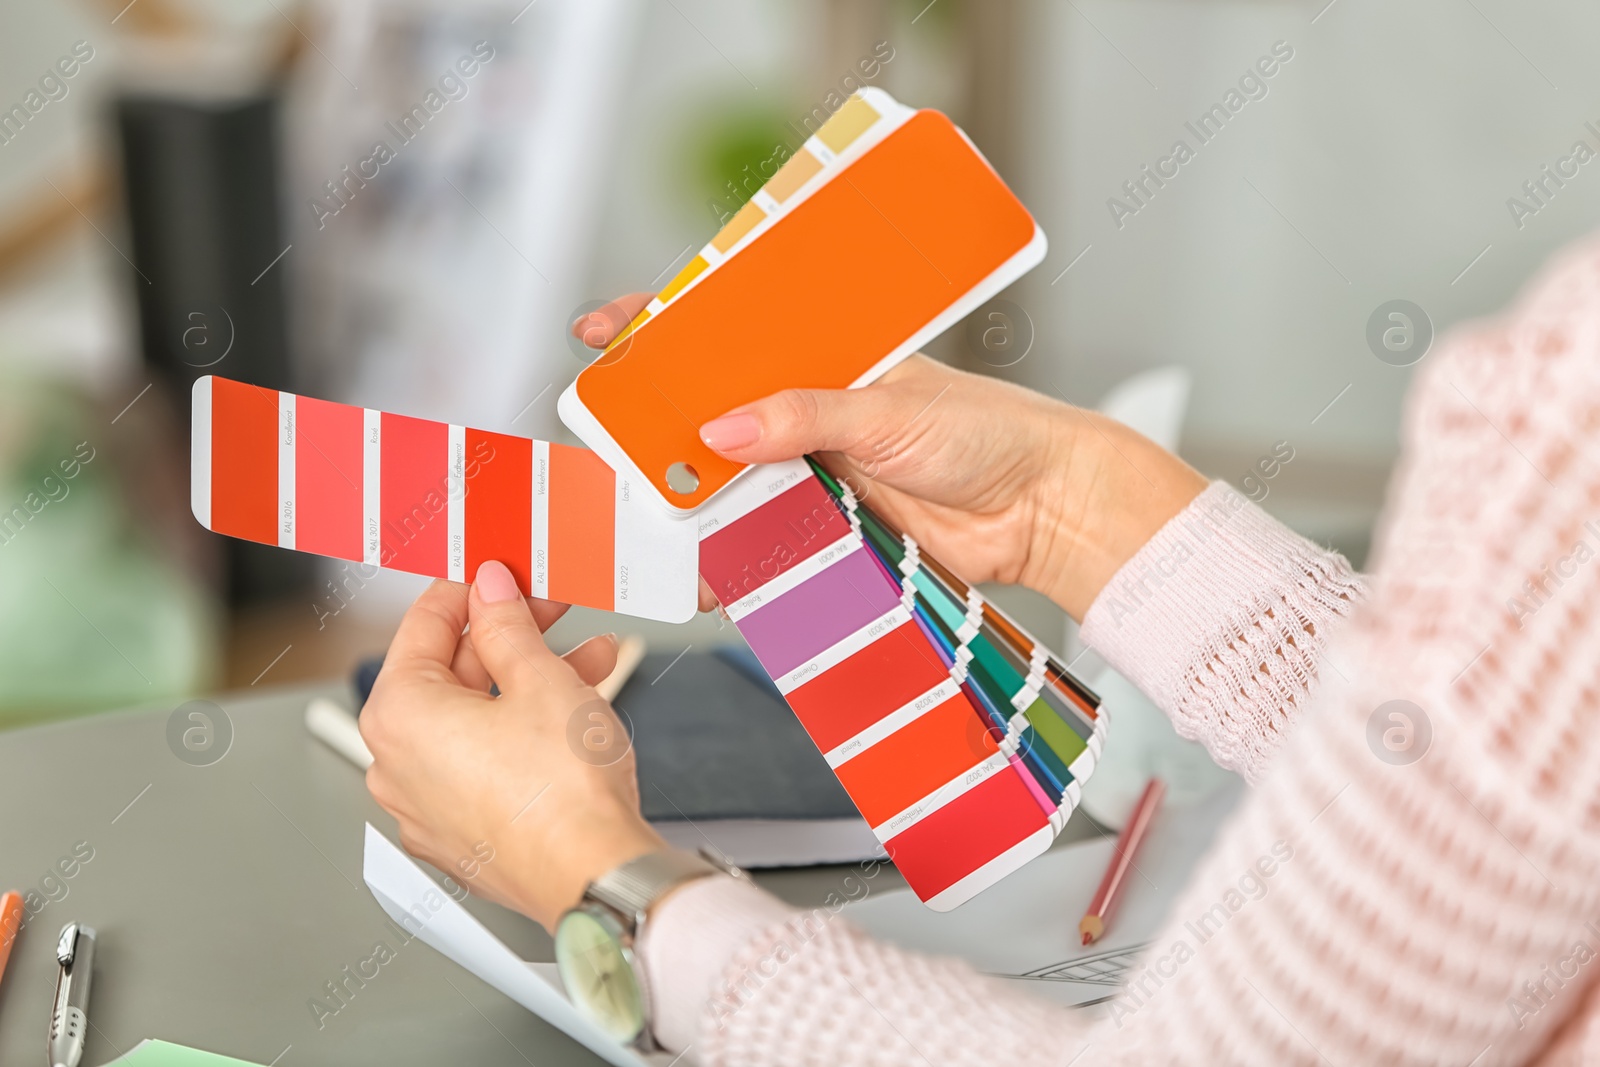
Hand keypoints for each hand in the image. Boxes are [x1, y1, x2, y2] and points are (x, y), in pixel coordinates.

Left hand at [361, 561, 663, 930]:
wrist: (594, 877)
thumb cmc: (561, 794)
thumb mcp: (539, 678)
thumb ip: (506, 625)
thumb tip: (489, 593)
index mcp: (398, 717)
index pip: (423, 625)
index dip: (471, 590)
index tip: (502, 576)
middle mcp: (398, 767)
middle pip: (449, 675)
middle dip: (510, 638)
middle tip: (552, 612)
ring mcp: (429, 808)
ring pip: (475, 721)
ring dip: (529, 682)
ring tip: (589, 660)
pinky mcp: (466, 837)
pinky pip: (486, 763)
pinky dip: (523, 731)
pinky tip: (573, 711)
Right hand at [572, 295, 1206, 619]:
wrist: (1042, 509)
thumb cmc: (984, 431)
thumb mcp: (889, 410)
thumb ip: (804, 415)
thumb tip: (721, 427)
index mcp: (821, 357)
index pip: (728, 328)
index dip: (661, 326)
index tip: (602, 334)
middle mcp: (807, 412)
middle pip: (711, 414)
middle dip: (660, 431)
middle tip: (615, 450)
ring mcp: (814, 473)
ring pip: (729, 485)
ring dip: (693, 505)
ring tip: (653, 521)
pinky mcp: (828, 530)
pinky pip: (763, 542)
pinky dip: (733, 558)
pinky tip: (710, 572)